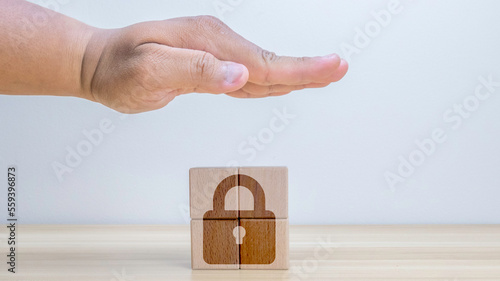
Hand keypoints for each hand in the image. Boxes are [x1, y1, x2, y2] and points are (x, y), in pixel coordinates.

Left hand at [82, 16, 347, 112]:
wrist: (99, 62)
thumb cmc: (119, 68)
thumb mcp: (150, 71)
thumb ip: (196, 71)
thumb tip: (240, 75)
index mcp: (209, 43)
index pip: (263, 63)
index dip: (301, 70)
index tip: (334, 67)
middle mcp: (216, 43)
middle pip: (271, 62)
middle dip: (308, 68)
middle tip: (341, 68)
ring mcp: (214, 52)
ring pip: (262, 68)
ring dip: (295, 72)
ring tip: (324, 73)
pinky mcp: (208, 63)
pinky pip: (245, 74)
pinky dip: (269, 80)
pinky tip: (281, 82)